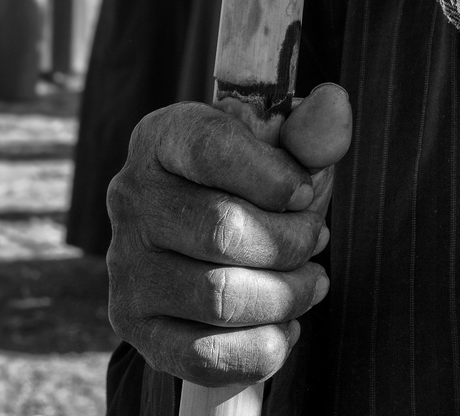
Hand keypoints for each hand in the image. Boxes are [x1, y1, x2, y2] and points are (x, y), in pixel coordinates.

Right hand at [106, 83, 352, 386]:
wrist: (209, 240)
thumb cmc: (253, 182)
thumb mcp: (279, 147)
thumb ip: (309, 130)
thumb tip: (334, 102)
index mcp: (162, 137)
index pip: (212, 149)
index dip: (273, 175)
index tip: (306, 190)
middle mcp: (130, 197)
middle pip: (222, 231)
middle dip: (290, 241)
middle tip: (316, 240)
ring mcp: (124, 265)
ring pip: (218, 298)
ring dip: (286, 295)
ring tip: (310, 282)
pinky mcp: (134, 325)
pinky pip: (203, 357)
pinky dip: (261, 347)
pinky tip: (282, 324)